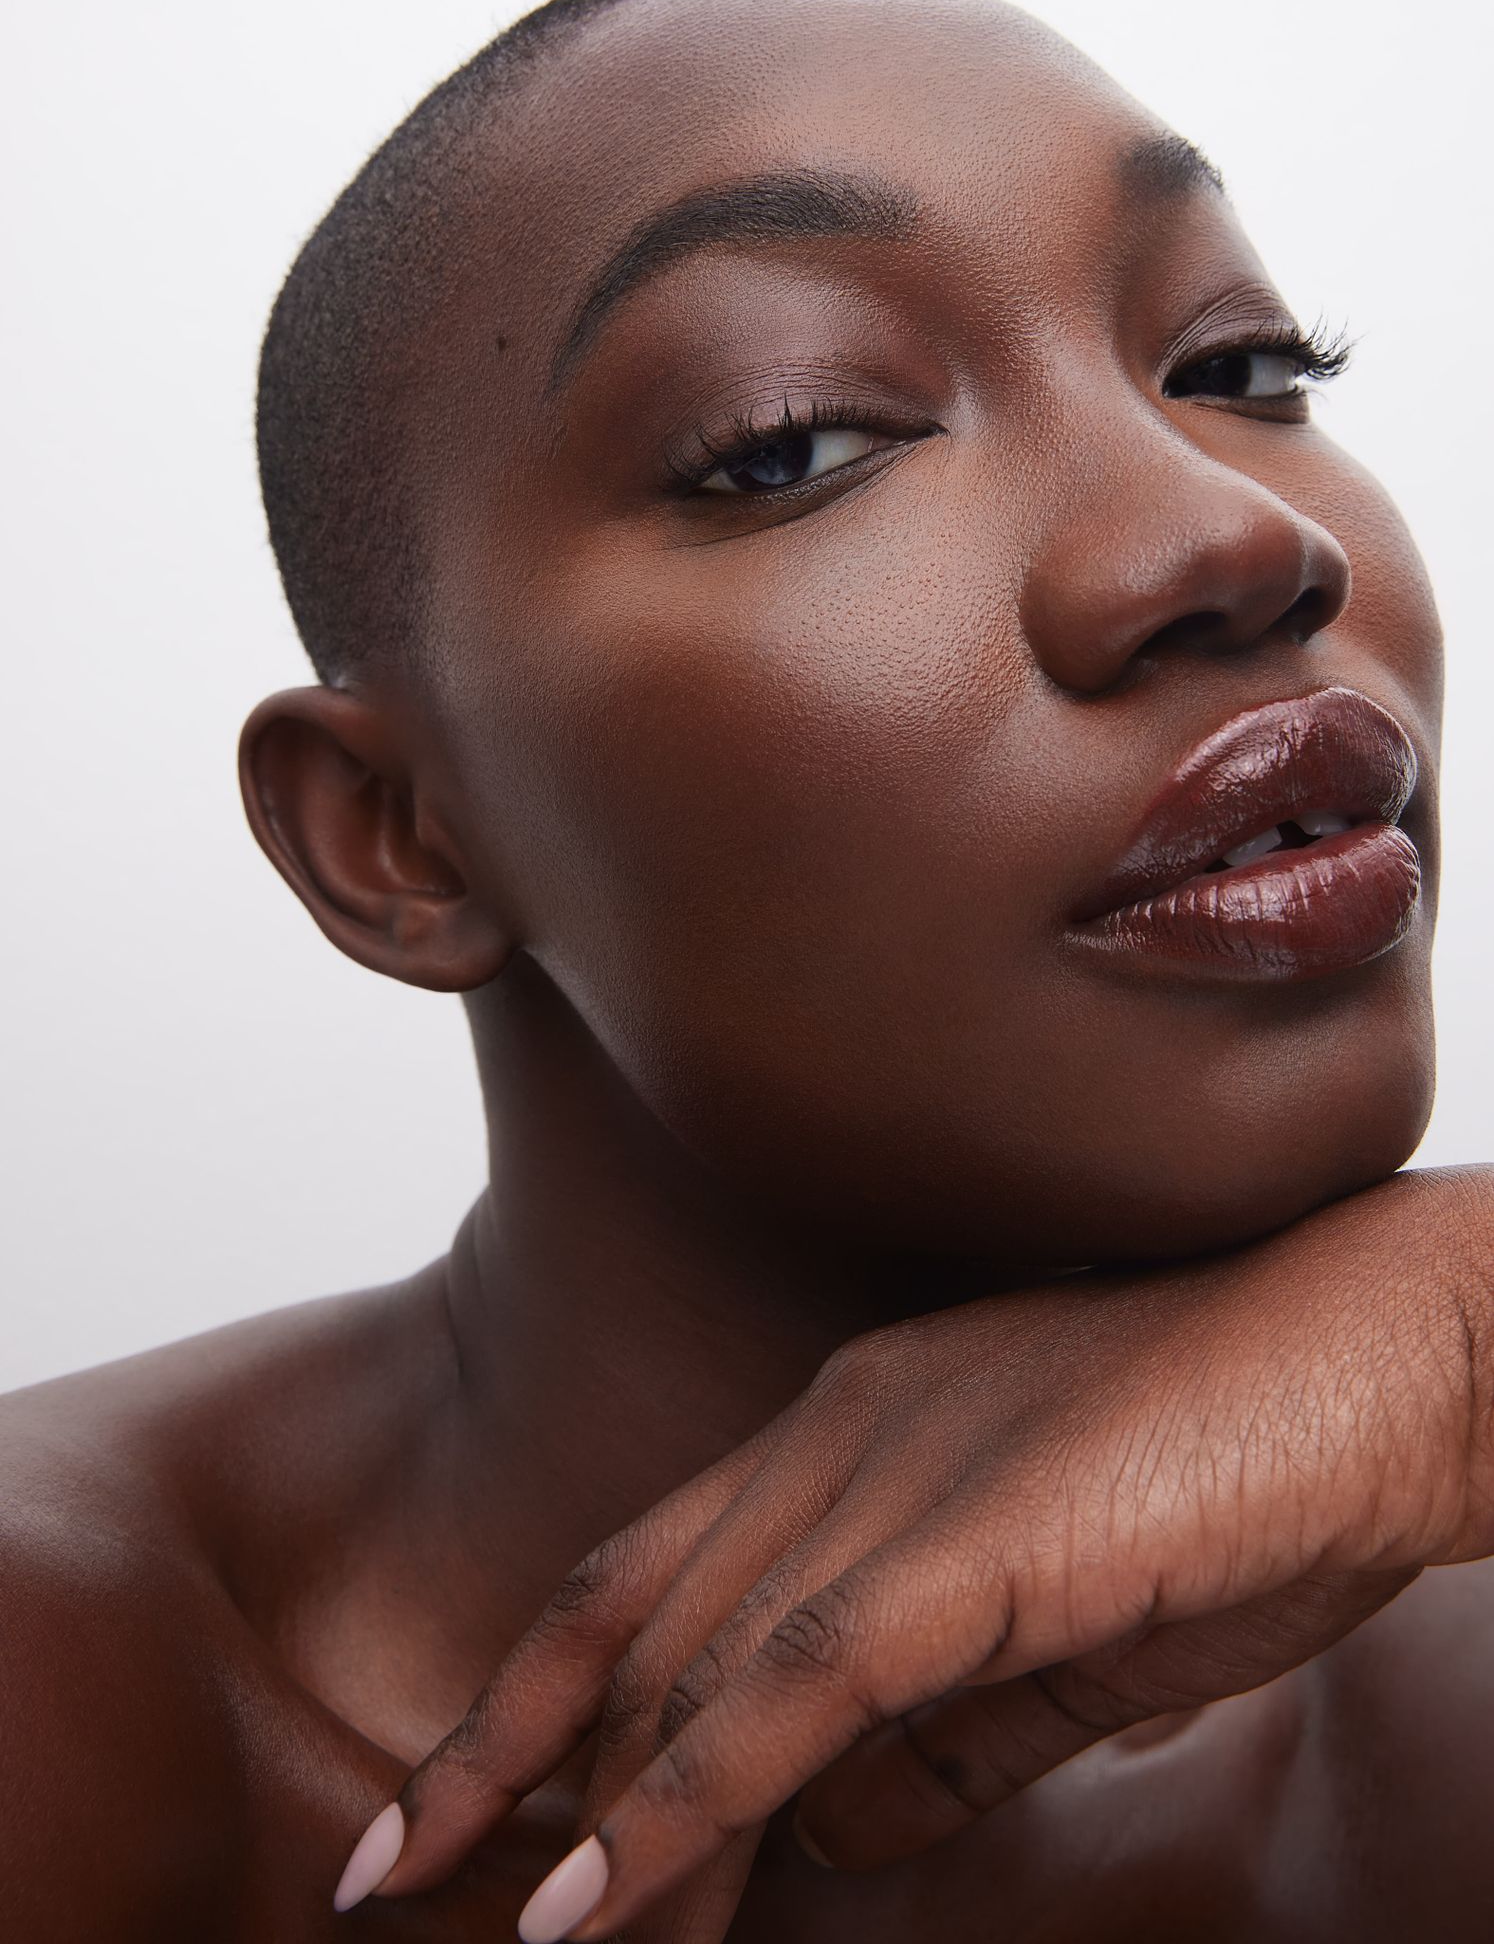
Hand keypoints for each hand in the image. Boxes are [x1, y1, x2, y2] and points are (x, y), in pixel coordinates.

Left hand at [348, 1166, 1493, 1939]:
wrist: (1405, 1367)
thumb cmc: (1264, 1478)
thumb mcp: (1074, 1631)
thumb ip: (942, 1730)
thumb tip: (822, 1832)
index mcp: (865, 1421)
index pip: (655, 1561)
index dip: (541, 1682)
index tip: (459, 1791)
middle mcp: (847, 1425)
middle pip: (628, 1607)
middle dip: (502, 1751)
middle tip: (390, 1873)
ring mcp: (900, 1471)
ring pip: (686, 1663)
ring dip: (581, 1817)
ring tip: (505, 1942)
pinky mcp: (968, 1539)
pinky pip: (780, 1690)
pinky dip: (673, 1803)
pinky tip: (595, 1901)